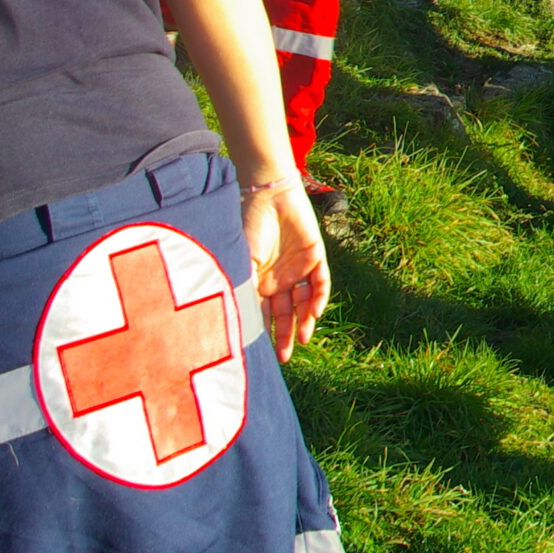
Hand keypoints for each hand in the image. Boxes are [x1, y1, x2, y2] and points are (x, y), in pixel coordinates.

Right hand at [240, 181, 329, 361]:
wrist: (269, 195)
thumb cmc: (248, 226)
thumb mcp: (241, 261)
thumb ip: (241, 288)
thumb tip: (234, 321)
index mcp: (258, 282)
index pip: (262, 314)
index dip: (263, 332)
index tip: (260, 353)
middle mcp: (278, 279)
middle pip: (284, 313)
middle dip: (284, 335)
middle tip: (284, 357)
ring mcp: (297, 269)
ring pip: (303, 302)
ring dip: (303, 320)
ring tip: (302, 339)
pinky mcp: (314, 257)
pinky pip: (319, 282)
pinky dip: (318, 298)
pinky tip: (314, 313)